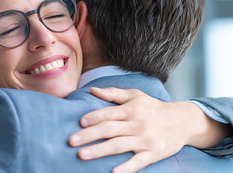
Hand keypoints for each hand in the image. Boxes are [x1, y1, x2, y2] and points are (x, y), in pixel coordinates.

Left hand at [68, 87, 215, 172]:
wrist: (182, 121)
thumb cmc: (153, 107)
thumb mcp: (135, 95)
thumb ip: (113, 93)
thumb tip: (92, 90)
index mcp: (131, 110)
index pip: (109, 113)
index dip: (94, 117)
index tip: (80, 122)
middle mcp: (137, 124)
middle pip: (109, 130)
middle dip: (89, 135)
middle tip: (72, 141)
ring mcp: (145, 140)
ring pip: (119, 145)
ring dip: (99, 151)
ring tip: (82, 155)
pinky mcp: (153, 153)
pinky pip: (138, 162)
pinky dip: (126, 168)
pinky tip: (113, 172)